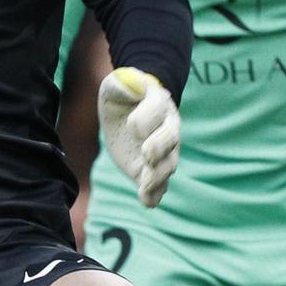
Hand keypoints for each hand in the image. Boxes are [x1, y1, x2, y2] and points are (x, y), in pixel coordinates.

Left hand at [97, 67, 180, 207]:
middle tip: (146, 155)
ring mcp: (162, 150)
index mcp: (158, 102)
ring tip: (146, 184)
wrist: (131, 110)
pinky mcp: (150, 168)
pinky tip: (147, 201)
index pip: (157, 109)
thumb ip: (121, 84)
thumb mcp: (116, 85)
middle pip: (170, 140)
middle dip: (159, 148)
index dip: (146, 118)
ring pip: (168, 164)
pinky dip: (155, 194)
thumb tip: (129, 85)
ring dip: (159, 175)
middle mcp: (167, 128)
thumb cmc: (124, 95)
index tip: (132, 126)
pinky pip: (159, 184)